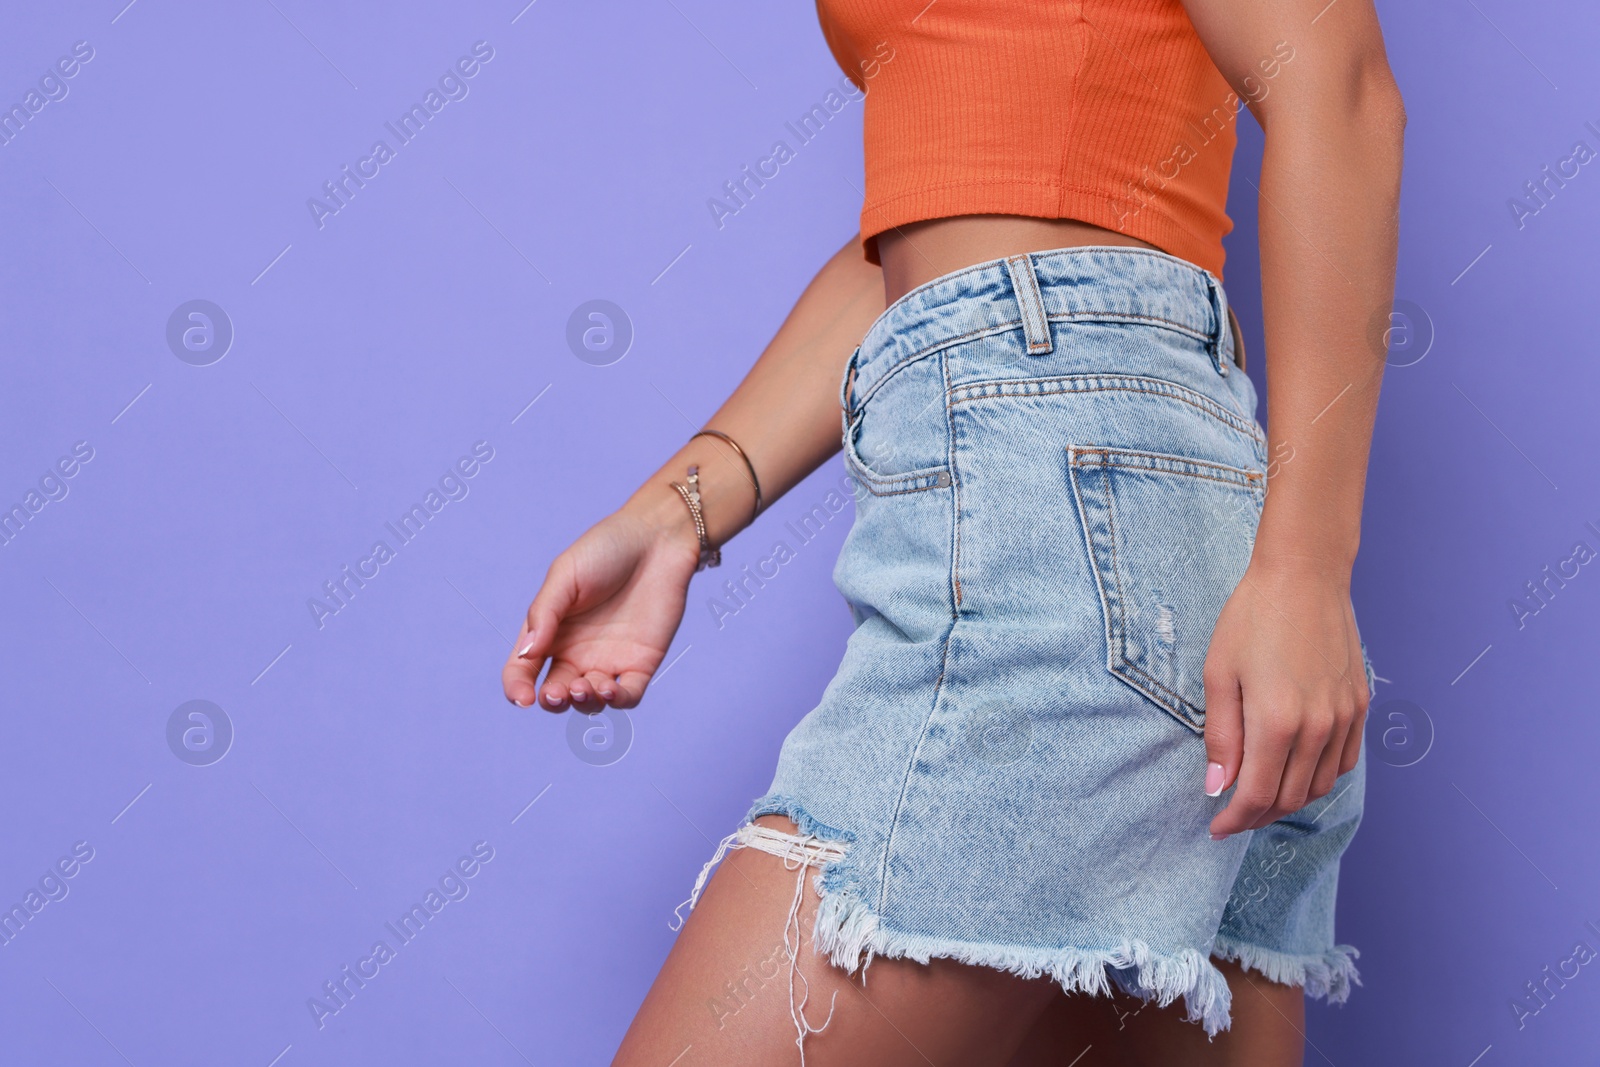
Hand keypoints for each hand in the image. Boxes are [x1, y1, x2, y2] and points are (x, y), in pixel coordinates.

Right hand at [501, 490, 701, 711]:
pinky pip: (628, 696)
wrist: (658, 538)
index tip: (523, 698)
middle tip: (559, 693)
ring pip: (590, 700)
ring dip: (584, 703)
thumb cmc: (606, 549)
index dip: (517, 688)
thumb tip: (527, 654)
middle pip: (556, 692)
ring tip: (586, 687)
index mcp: (549, 630)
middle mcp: (575, 650)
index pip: (523, 669)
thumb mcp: (565, 575)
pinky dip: (618, 702)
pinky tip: (611, 690)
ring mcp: (608, 659)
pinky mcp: (641, 662)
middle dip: (554, 701)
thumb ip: (544, 613)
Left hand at [1201, 557, 1369, 837]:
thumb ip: (1221, 737)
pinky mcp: (1359, 705)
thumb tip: (1218, 788)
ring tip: (1260, 797)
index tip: (1217, 828)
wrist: (1304, 577)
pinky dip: (1319, 778)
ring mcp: (1344, 717)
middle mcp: (1318, 726)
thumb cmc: (1252, 618)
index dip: (1235, 819)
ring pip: (1320, 785)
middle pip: (1290, 797)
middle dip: (1258, 815)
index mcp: (1277, 721)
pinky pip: (1343, 761)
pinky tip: (1295, 771)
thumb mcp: (1219, 674)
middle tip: (1233, 814)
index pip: (1258, 795)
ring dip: (1289, 801)